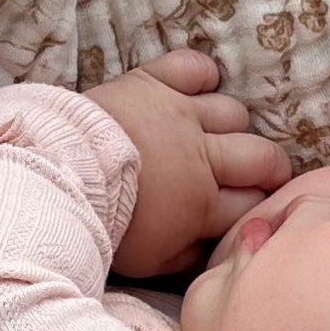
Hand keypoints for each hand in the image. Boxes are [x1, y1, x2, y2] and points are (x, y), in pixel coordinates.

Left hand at [83, 50, 295, 276]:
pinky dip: (201, 75)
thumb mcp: (151, 263)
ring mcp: (181, 114)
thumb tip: (215, 247)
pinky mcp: (154, 83)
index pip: (253, 204)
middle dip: (271, 168)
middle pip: (261, 156)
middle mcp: (202, 155)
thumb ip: (190, 256)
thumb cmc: (105, 227)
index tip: (252, 209)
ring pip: (233, 112)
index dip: (258, 207)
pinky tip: (199, 89)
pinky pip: (193, 67)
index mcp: (202, 204)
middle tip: (262, 174)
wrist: (58, 179)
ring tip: (215, 135)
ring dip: (231, 125)